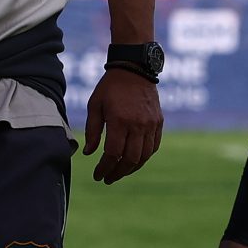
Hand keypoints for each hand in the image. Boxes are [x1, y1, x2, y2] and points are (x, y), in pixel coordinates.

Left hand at [82, 69, 162, 183]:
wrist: (135, 68)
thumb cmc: (110, 87)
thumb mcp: (95, 106)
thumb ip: (92, 131)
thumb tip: (89, 153)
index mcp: (120, 120)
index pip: (113, 154)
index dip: (104, 168)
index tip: (98, 175)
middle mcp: (138, 125)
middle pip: (130, 159)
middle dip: (117, 173)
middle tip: (108, 179)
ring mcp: (151, 124)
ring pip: (144, 156)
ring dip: (131, 168)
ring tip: (119, 172)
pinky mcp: (158, 122)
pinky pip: (153, 147)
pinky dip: (144, 157)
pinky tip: (134, 161)